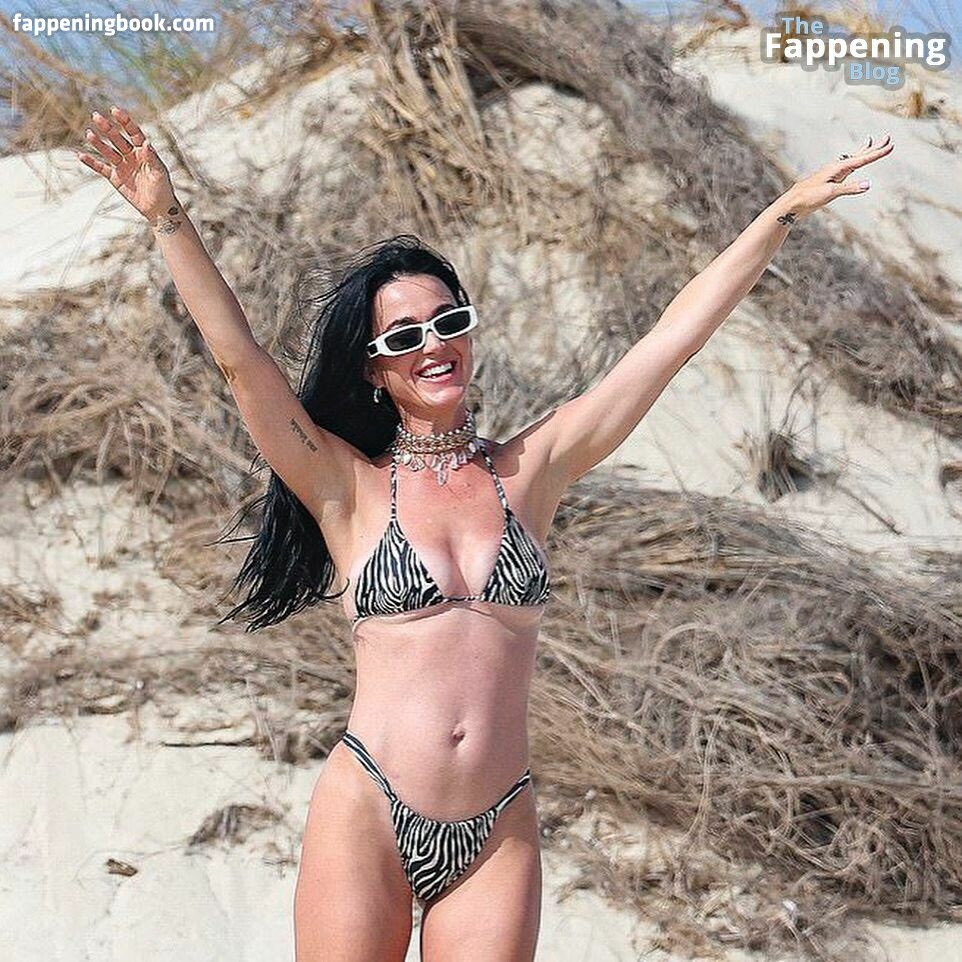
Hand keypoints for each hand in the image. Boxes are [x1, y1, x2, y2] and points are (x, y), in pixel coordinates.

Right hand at [76, 106, 177, 221]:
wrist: (158, 209)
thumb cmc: (163, 189)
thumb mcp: (159, 173)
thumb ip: (152, 158)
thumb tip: (146, 143)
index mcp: (143, 151)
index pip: (133, 132)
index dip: (125, 121)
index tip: (114, 111)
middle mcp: (131, 155)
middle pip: (117, 138)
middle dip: (107, 128)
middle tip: (96, 116)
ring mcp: (122, 166)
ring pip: (107, 151)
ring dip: (98, 143)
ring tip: (89, 134)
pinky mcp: (115, 177)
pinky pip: (101, 168)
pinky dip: (91, 162)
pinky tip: (80, 155)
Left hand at [783, 133, 894, 219]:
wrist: (793, 203)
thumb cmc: (809, 197)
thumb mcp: (830, 193)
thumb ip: (849, 188)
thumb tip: (868, 184)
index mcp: (837, 168)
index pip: (862, 159)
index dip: (877, 153)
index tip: (891, 146)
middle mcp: (836, 168)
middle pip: (859, 155)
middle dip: (874, 148)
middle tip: (888, 138)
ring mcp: (833, 174)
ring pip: (853, 160)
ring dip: (865, 152)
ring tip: (873, 143)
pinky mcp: (830, 181)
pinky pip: (847, 168)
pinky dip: (854, 163)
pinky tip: (853, 163)